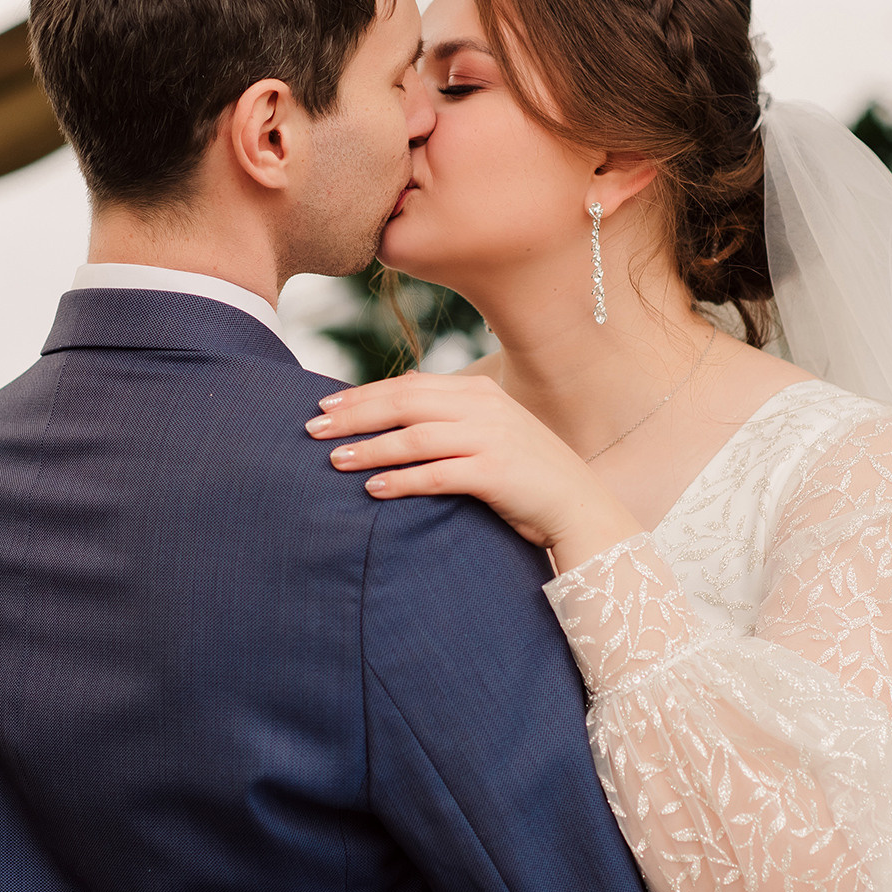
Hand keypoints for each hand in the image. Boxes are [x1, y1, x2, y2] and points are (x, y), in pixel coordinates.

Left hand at [307, 373, 644, 573]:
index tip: (324, 406)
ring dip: (371, 448)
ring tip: (335, 459)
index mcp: (477, 392)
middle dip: (355, 415)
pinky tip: (373, 490)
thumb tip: (394, 415)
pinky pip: (437, 473)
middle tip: (312, 429)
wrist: (579, 506)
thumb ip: (450, 420)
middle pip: (404, 404)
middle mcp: (482, 408)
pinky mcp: (496, 472)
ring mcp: (491, 438)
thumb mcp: (489, 434)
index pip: (408, 386)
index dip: (363, 395)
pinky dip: (402, 480)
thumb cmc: (525, 475)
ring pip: (416, 436)